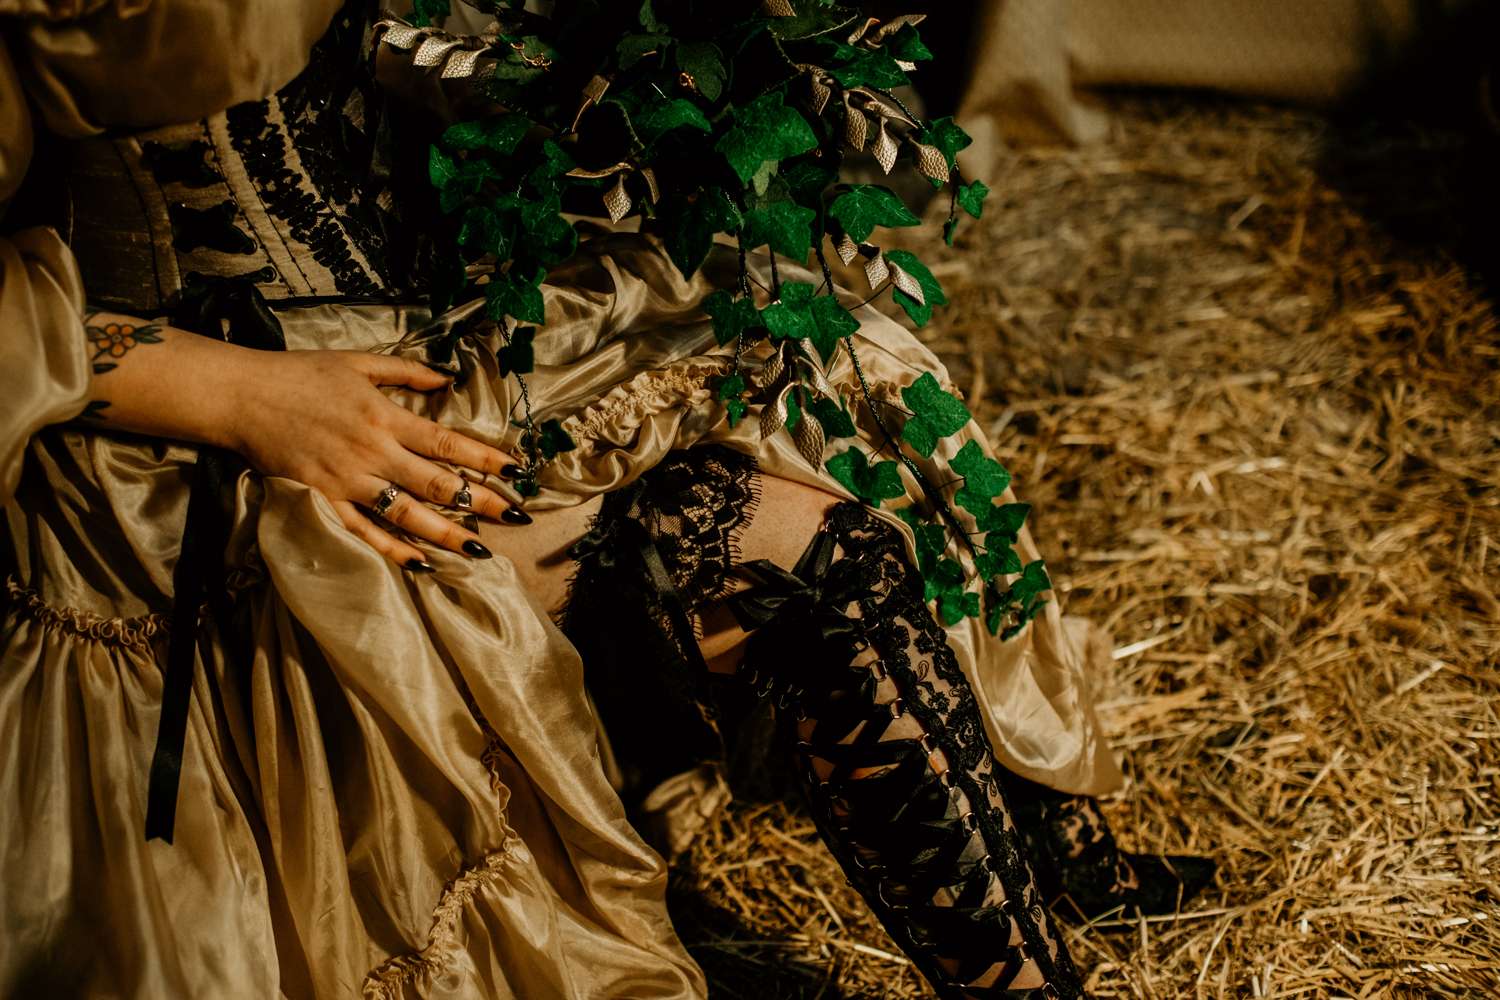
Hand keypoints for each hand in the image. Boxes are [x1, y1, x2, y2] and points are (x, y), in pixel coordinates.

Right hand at [228, 350, 524, 568]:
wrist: (242, 395)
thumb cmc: (300, 374)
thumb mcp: (358, 362)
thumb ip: (407, 372)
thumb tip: (447, 379)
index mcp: (385, 416)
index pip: (447, 443)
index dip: (485, 459)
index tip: (516, 472)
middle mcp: (372, 451)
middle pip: (437, 483)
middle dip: (480, 502)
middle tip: (514, 517)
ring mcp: (346, 479)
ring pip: (406, 513)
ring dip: (446, 533)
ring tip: (479, 550)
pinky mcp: (321, 500)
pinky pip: (362, 531)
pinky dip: (392, 548)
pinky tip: (421, 562)